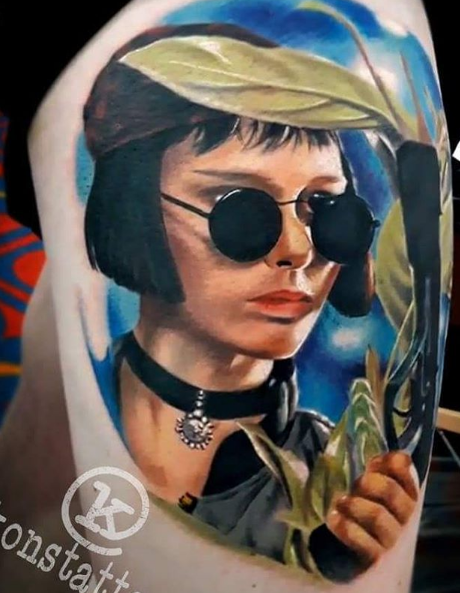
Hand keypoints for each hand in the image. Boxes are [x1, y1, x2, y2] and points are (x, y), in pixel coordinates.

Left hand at [326, 452, 418, 566]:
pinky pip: (363, 541)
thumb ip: (379, 467)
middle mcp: (404, 516)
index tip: (371, 464)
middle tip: (356, 484)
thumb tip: (393, 455)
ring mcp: (391, 538)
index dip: (386, 462)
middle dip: (369, 483)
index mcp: (406, 493)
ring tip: (340, 501)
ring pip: (378, 516)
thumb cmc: (364, 506)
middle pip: (390, 491)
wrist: (354, 548)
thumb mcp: (371, 483)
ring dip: (355, 504)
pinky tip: (333, 518)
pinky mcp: (375, 556)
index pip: (404, 470)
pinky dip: (346, 527)